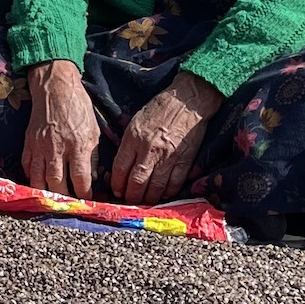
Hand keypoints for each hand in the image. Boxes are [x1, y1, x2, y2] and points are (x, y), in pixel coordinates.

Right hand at [22, 62, 101, 199]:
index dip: (84, 194)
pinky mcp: (28, 142)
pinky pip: (27, 166)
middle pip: (57, 184)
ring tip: (53, 199)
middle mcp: (58, 149)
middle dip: (64, 197)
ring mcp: (40, 147)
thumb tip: (92, 177)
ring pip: (39, 179)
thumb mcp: (94, 130)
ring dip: (46, 192)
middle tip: (70, 203)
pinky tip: (38, 183)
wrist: (55, 88)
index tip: (87, 200)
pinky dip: (32, 178)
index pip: (80, 179)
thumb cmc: (78, 108)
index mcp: (78, 145)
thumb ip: (93, 156)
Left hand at [109, 72, 222, 204]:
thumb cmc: (160, 108)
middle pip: (136, 181)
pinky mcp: (184, 160)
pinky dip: (167, 193)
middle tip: (129, 201)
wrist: (188, 101)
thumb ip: (129, 143)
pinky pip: (174, 183)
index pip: (120, 167)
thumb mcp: (136, 121)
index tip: (117, 190)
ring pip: (155, 187)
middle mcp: (149, 150)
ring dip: (147, 199)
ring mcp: (167, 157)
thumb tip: (122, 165)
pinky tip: (162, 196)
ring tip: (143, 202)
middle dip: (131, 196)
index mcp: (134, 138)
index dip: (117, 183)